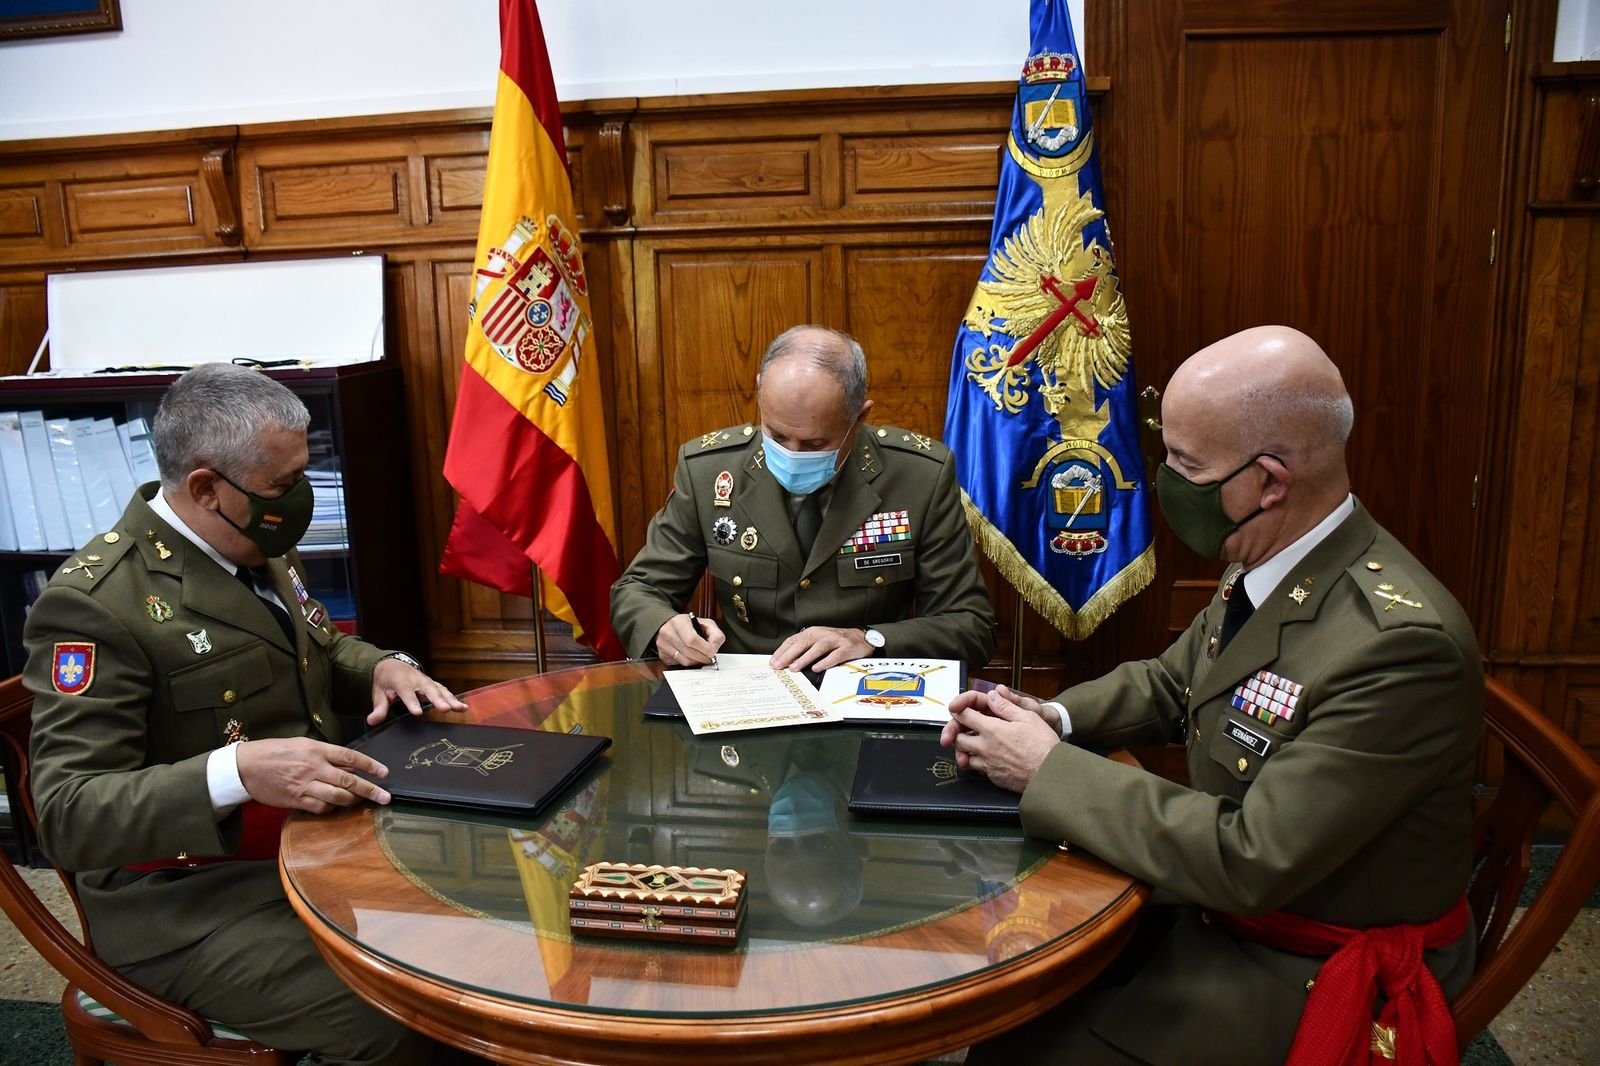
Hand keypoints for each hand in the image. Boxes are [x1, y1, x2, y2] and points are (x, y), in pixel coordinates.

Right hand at [236, 737, 391, 811]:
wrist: (246, 766)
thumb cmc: (274, 752)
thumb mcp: (302, 745)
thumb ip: (326, 755)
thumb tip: (349, 767)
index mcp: (316, 750)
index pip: (350, 757)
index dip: (370, 765)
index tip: (384, 772)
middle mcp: (313, 767)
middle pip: (348, 781)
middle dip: (370, 790)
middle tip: (385, 797)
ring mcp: (305, 785)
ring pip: (337, 797)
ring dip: (354, 801)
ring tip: (364, 802)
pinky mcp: (296, 800)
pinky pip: (320, 807)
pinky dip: (332, 808)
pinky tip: (338, 806)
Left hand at [367, 659, 467, 725]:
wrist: (392, 664)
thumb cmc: (386, 681)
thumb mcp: (378, 692)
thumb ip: (378, 707)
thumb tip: (372, 721)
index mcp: (401, 680)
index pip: (406, 692)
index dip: (412, 702)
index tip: (418, 712)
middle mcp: (416, 679)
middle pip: (428, 689)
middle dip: (437, 699)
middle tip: (445, 709)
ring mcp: (426, 681)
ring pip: (440, 689)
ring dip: (450, 699)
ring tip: (460, 708)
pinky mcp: (433, 684)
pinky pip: (444, 691)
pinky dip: (454, 698)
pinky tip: (464, 707)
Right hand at [655, 613, 725, 665]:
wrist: (669, 626)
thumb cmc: (688, 625)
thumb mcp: (704, 623)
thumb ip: (715, 633)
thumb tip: (715, 647)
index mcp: (679, 622)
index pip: (692, 639)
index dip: (705, 648)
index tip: (712, 652)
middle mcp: (668, 633)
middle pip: (689, 652)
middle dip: (703, 657)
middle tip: (709, 657)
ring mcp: (663, 645)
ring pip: (685, 661)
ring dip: (697, 662)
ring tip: (702, 657)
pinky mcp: (662, 655)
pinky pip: (679, 664)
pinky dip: (689, 663)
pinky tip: (691, 657)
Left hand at [770, 626, 871, 671]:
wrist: (862, 638)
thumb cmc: (837, 641)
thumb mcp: (819, 641)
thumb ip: (804, 648)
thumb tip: (786, 661)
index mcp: (813, 632)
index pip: (794, 640)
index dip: (782, 650)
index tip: (773, 661)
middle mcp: (822, 634)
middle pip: (803, 643)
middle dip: (789, 655)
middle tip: (779, 665)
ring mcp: (835, 640)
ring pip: (817, 648)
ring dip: (804, 658)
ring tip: (794, 668)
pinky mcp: (846, 648)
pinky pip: (835, 655)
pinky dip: (825, 662)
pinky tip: (817, 668)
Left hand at [941, 689, 1059, 792]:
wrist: (1050, 774)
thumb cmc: (1042, 745)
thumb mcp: (1028, 717)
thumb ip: (1006, 706)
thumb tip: (992, 696)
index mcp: (992, 730)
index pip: (962, 716)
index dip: (958, 709)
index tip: (960, 708)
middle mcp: (985, 748)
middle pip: (958, 739)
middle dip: (958, 732)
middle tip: (964, 727)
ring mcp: (987, 765)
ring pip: (964, 756)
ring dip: (966, 749)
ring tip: (974, 743)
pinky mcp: (993, 778)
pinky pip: (978, 769)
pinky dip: (978, 762)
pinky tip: (988, 758)